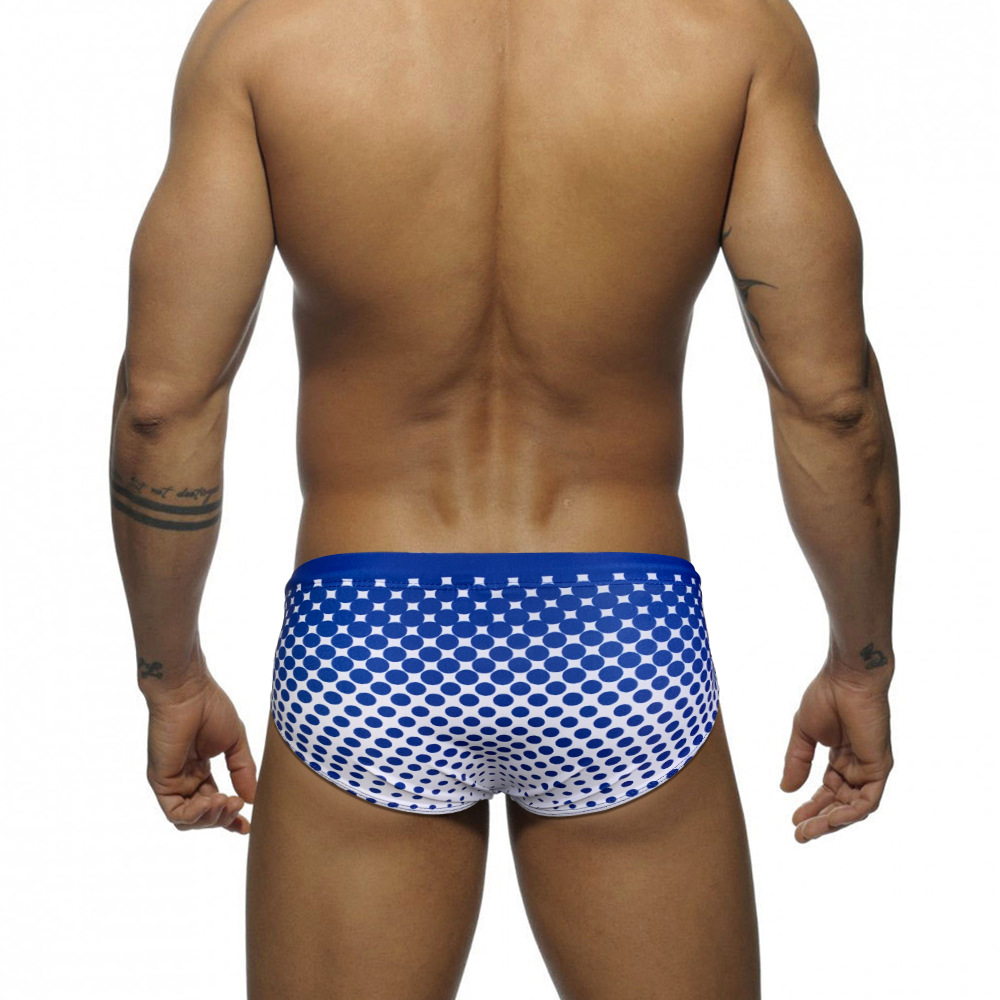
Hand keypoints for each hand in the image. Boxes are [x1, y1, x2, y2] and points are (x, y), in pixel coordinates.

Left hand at [146, 668, 257, 832]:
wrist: (188, 691)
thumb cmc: (211, 708)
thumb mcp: (235, 743)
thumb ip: (242, 770)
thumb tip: (252, 799)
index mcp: (201, 769)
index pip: (213, 802)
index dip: (229, 818)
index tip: (247, 826)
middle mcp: (185, 778)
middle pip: (202, 816)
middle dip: (223, 819)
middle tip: (238, 806)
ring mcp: (172, 781)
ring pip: (188, 821)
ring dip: (210, 819)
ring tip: (226, 802)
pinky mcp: (161, 781)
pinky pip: (176, 812)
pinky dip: (195, 814)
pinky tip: (212, 800)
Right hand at [780, 663, 892, 842]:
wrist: (846, 679)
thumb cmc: (826, 697)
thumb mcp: (803, 734)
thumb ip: (797, 762)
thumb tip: (786, 791)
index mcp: (840, 756)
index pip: (828, 790)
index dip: (811, 806)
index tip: (793, 820)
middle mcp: (856, 765)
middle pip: (839, 803)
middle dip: (819, 820)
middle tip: (799, 834)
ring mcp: (869, 768)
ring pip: (853, 808)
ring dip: (831, 822)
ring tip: (808, 831)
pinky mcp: (879, 768)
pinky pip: (866, 801)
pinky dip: (848, 813)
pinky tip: (829, 819)